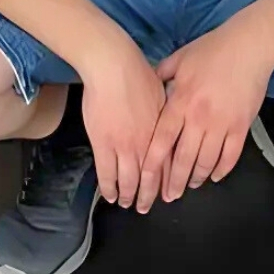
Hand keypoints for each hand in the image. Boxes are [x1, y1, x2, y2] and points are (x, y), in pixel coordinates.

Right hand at [75, 39, 169, 209]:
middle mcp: (146, 144)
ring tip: (129, 204)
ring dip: (130, 196)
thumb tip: (171, 118)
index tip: (167, 193)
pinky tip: (111, 196)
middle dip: (149, 195)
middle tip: (146, 206)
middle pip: (150, 178)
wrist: (114, 67)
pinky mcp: (103, 145)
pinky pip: (107, 174)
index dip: (167, 181)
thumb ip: (166, 113)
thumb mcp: (162, 93)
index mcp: (162, 132)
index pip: (167, 164)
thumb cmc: (138, 74)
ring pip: (129, 180)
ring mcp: (124, 146)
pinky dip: (109, 188)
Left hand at [141, 23, 273, 206]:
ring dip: (196, 178)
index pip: (162, 141)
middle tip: (167, 196)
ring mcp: (222, 124)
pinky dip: (221, 170)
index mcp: (181, 101)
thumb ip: (161, 75)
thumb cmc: (212, 49)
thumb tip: (147, 84)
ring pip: (206, 162)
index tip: (145, 182)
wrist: (249, 45)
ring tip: (189, 186)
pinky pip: (230, 156)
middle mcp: (199, 117)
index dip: (152, 165)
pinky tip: (215, 176)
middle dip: (173, 182)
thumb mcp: (179, 58)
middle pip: (183, 159)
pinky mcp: (242, 126)